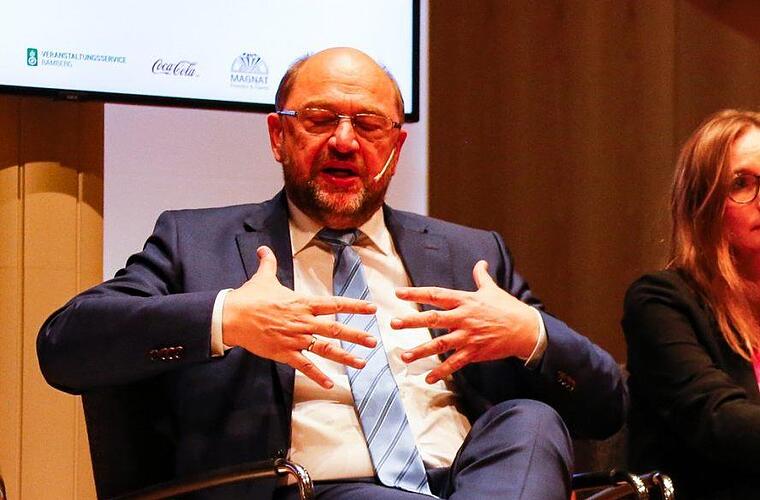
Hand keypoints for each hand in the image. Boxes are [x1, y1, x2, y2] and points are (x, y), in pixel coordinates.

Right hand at [223, 246, 376, 388]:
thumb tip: (263, 249)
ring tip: (362, 363)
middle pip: (335, 329)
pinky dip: (318, 376)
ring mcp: (295, 339)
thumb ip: (268, 263)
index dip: (354, 306)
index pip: (334, 304)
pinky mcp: (285, 353)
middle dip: (356, 335)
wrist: (231, 317)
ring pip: (325, 349)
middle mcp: (303, 321)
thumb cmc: (249, 297)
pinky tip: (330, 384)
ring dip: (345, 357)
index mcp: (303, 303)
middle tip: (373, 341)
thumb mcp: (263, 278)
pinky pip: (305, 366)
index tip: (371, 308)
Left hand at [391, 260, 538, 383]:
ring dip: (421, 351)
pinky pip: (455, 363)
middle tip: (394, 323)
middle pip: (433, 318)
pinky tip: (429, 378)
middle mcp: (463, 318)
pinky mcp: (474, 352)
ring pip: (440, 344)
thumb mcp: (493, 290)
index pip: (436, 295)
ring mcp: (468, 336)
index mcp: (465, 301)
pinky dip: (442, 371)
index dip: (416, 293)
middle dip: (412, 321)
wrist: (526, 329)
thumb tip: (480, 263)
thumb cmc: (508, 308)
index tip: (398, 293)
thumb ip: (482, 277)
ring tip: (404, 356)